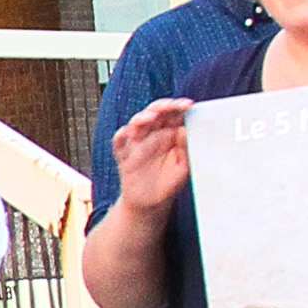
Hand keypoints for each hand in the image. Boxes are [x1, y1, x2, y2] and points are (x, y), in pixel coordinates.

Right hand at [110, 100, 192, 215]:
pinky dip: (120, 137)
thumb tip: (184, 130)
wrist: (151, 202)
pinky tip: (125, 134)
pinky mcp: (124, 156)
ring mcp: (137, 144)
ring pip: (136, 124)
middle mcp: (152, 135)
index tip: (188, 105)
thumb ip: (185, 148)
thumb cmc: (168, 182)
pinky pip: (119, 143)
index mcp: (169, 134)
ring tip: (152, 116)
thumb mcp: (184, 166)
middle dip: (163, 107)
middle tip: (172, 105)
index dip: (179, 107)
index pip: (173, 115)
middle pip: (155, 113)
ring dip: (143, 117)